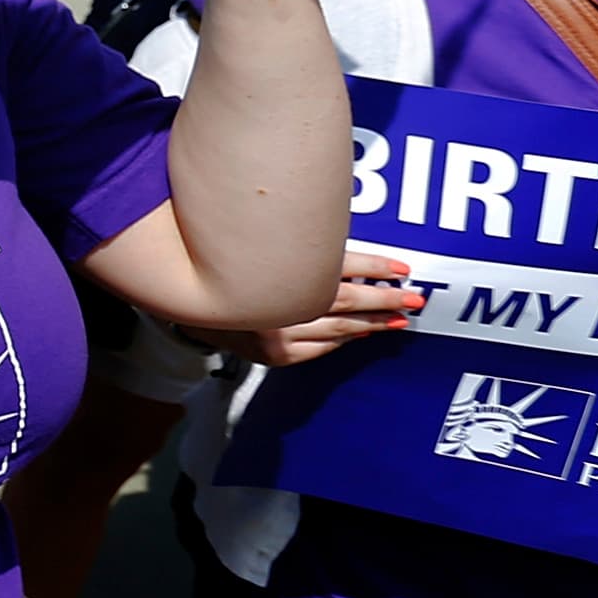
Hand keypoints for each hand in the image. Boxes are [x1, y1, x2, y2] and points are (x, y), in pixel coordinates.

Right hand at [201, 253, 420, 366]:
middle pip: (343, 299)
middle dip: (383, 298)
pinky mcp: (275, 355)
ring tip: (399, 318)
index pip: (334, 265)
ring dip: (372, 322)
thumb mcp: (256, 242)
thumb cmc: (223, 262)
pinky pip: (320, 347)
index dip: (372, 265)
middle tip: (413, 298)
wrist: (184, 298)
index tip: (401, 267)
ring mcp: (276, 332)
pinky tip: (363, 332)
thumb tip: (341, 242)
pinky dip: (344, 340)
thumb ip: (294, 242)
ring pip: (337, 328)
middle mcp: (274, 302)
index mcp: (271, 268)